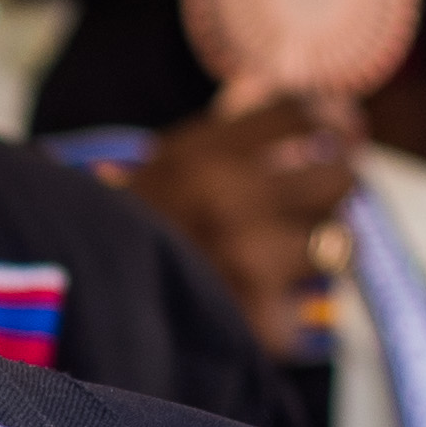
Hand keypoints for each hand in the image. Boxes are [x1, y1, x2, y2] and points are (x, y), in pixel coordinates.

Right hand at [131, 92, 359, 356]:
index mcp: (204, 155)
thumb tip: (318, 106)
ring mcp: (245, 261)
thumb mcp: (170, 164)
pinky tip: (269, 306)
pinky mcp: (256, 320)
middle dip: (336, 184)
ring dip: (322, 247)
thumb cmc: (134, 230)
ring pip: (336, 241)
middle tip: (321, 195)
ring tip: (293, 254)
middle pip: (337, 176)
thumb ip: (233, 132)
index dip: (333, 118)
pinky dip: (295, 313)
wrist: (82, 303)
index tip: (343, 128)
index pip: (301, 115)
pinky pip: (312, 309)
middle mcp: (229, 200)